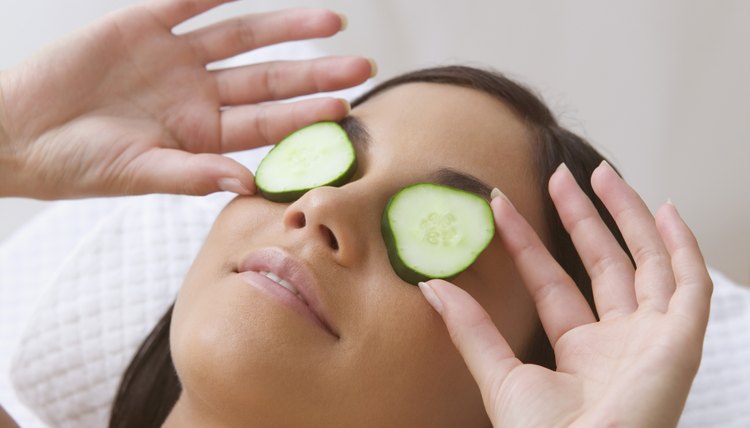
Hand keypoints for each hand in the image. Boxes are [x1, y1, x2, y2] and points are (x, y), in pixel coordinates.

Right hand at [0, 0, 372, 198]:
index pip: (268, 123)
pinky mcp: (140, 25)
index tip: (346, 107)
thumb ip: (193, 174)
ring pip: (242, 36)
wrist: (18, 133)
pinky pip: (187, 1)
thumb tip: (247, 183)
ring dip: (285, 26)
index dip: (306, 114)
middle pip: (269, 78)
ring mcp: (173, 58)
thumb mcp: (139, 173)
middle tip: (363, 64)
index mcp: (202, 133)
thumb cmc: (77, 165)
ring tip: (331, 18)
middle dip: (315, 71)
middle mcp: (198, 93)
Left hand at [418, 162, 711, 426]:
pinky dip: (684, 246)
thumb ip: (471, 330)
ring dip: (627, 217)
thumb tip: (432, 285)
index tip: (501, 205)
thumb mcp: (501, 377)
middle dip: (582, 217)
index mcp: (581, 352)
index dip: (528, 241)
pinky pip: (691, 285)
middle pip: (603, 263)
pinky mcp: (681, 341)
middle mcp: (620, 340)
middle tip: (559, 174)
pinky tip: (665, 209)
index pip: (552, 280)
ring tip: (600, 174)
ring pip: (646, 263)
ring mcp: (652, 338)